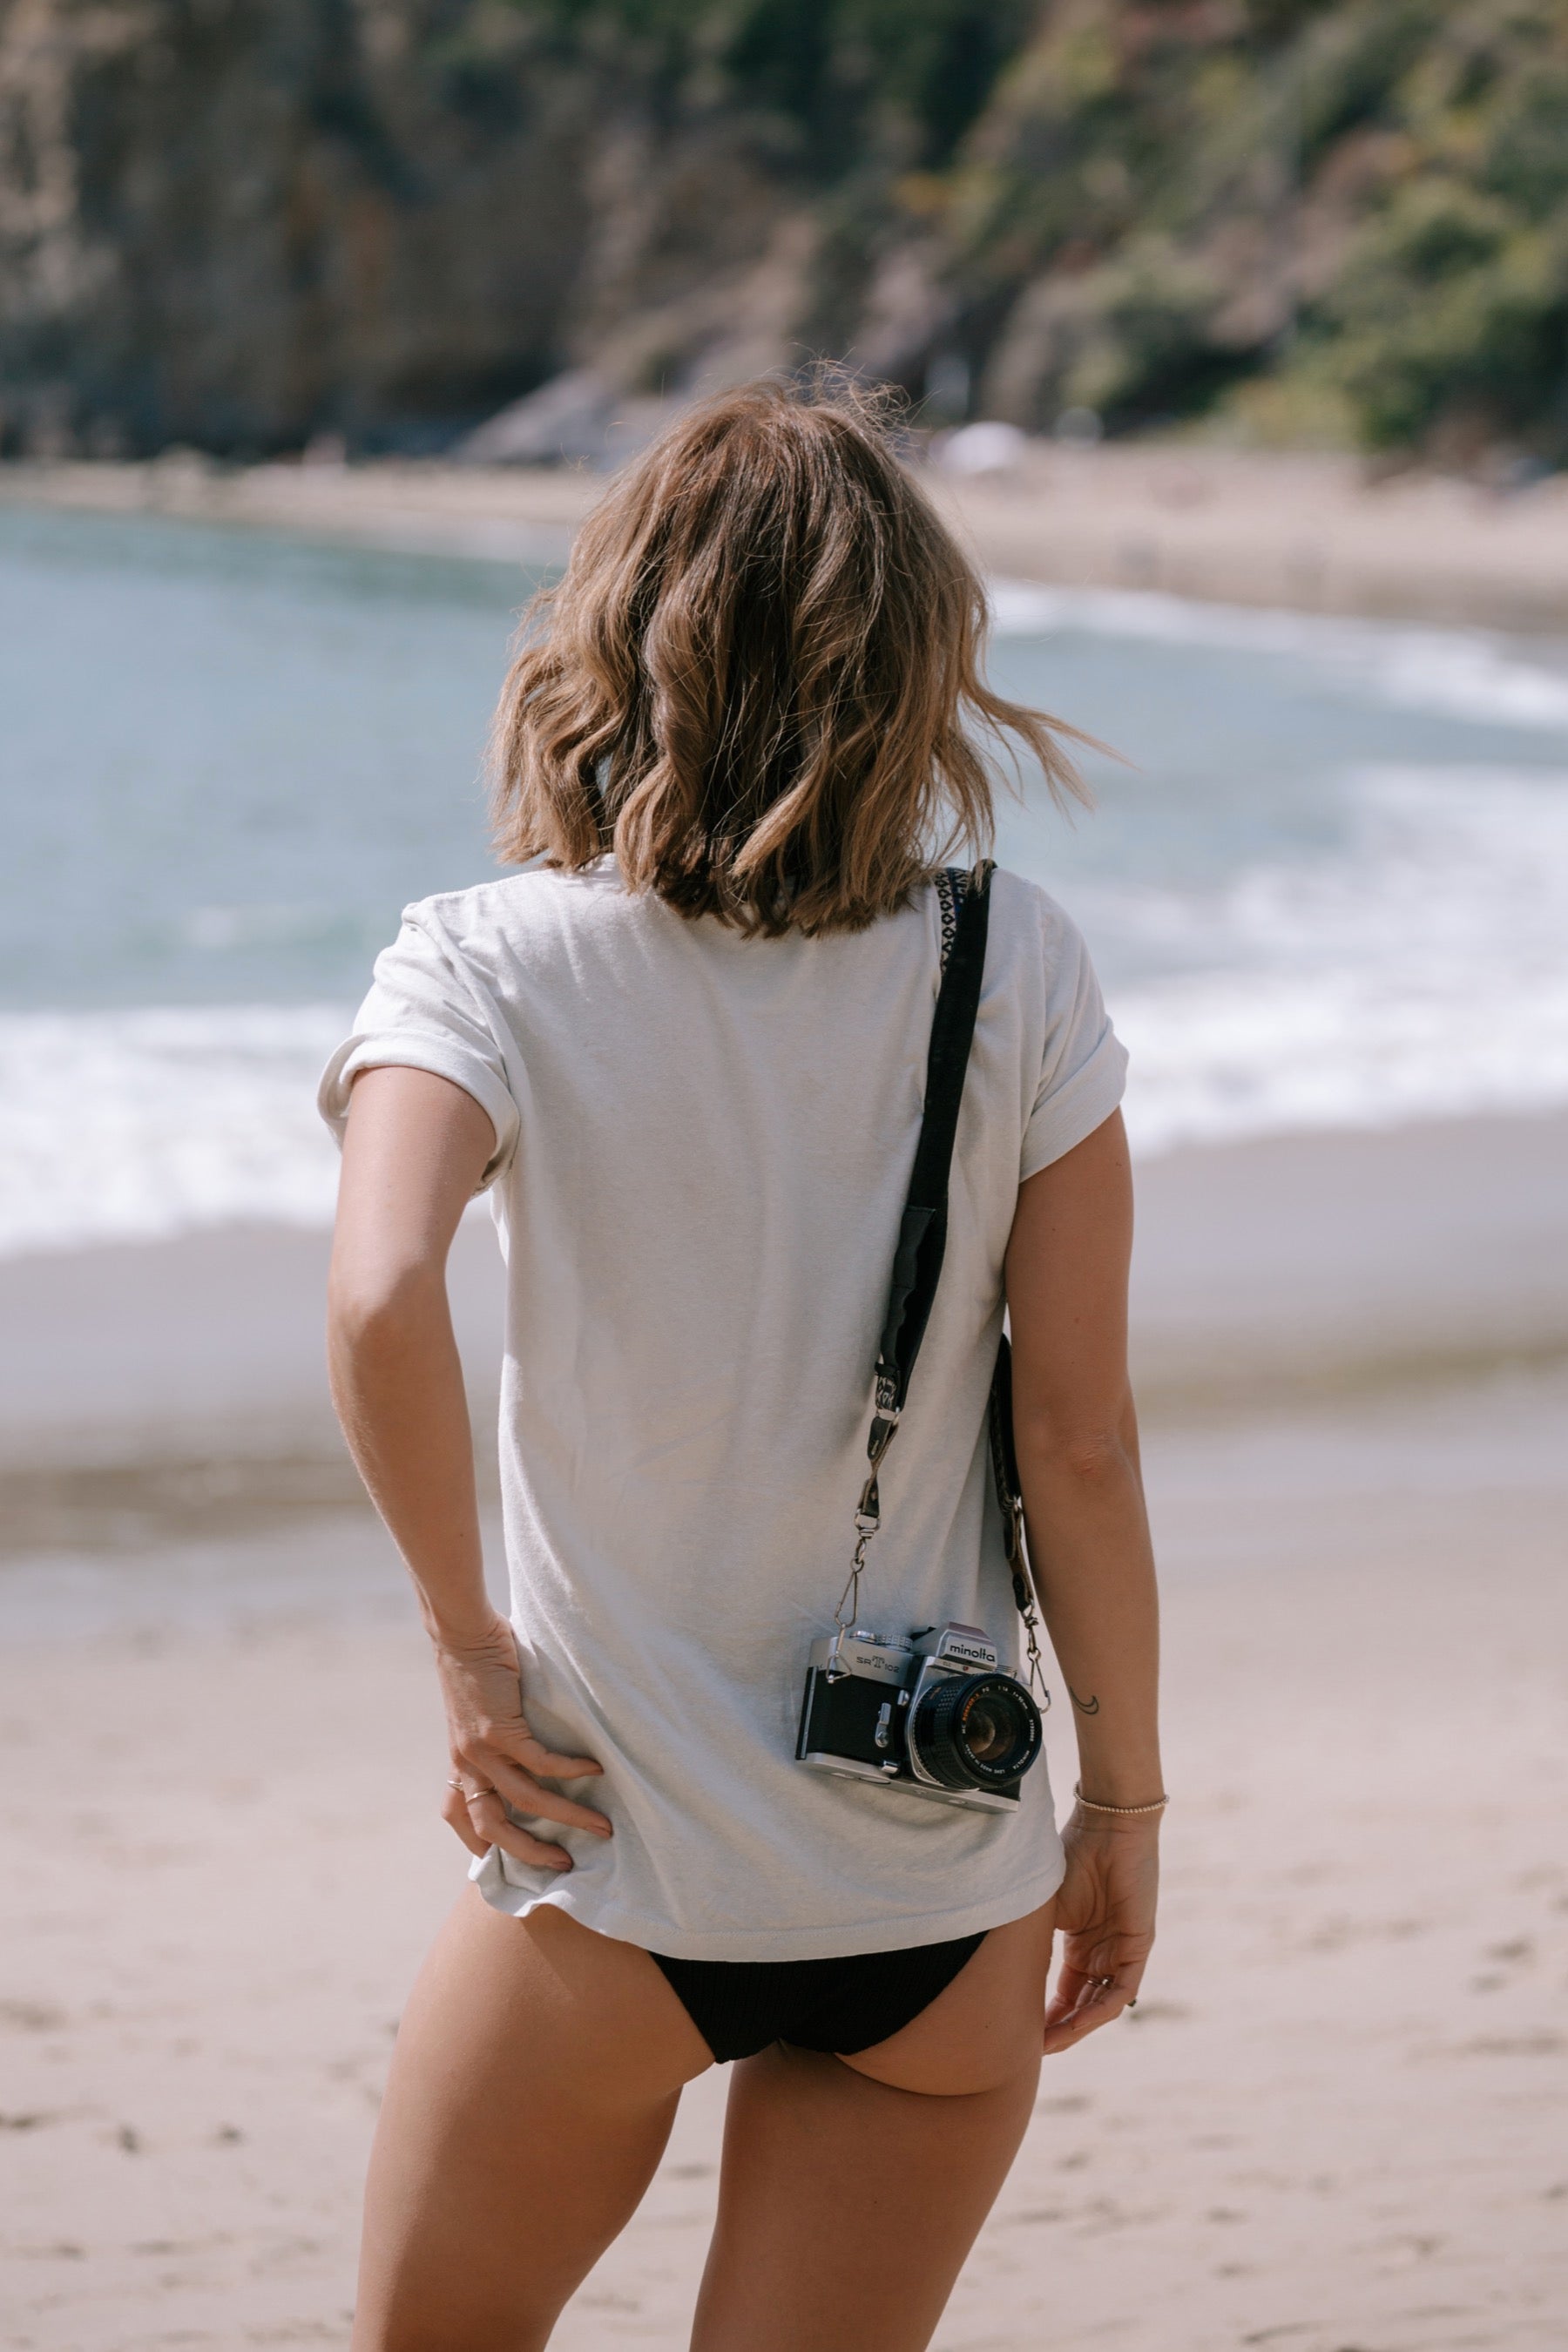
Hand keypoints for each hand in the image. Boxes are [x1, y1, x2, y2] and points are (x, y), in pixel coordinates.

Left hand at [434, 1611, 611, 1870]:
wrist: (462, 1632)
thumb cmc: (476, 1666)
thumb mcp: (477, 1712)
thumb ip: (496, 1737)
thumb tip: (526, 1746)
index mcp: (459, 1763)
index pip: (461, 1817)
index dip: (481, 1846)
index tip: (509, 1864)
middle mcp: (467, 1764)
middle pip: (494, 1828)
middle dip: (530, 1853)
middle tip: (565, 1864)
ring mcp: (482, 1749)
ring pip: (526, 1801)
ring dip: (566, 1817)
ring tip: (600, 1826)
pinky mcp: (500, 1729)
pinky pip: (541, 1762)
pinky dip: (571, 1770)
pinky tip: (596, 1769)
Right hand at [1042, 1804, 1158, 2054]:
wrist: (1107, 1826)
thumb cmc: (1073, 1855)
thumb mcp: (1044, 1905)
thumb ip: (1030, 1937)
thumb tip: (993, 1967)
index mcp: (1081, 1944)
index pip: (1064, 1992)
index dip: (1044, 2015)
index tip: (1019, 2034)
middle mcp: (1102, 1953)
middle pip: (1080, 2005)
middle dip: (1058, 2030)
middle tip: (1030, 2050)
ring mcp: (1121, 1952)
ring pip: (1099, 2005)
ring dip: (1075, 2028)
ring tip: (1047, 2044)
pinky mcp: (1138, 1947)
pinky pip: (1120, 1992)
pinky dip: (1097, 2011)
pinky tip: (1075, 2024)